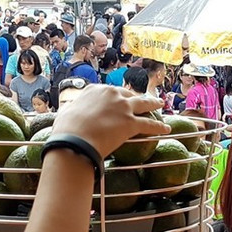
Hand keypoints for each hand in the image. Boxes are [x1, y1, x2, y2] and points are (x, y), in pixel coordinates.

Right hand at [51, 87, 168, 158]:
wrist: (75, 141)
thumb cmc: (66, 130)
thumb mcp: (65, 114)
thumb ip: (71, 110)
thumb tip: (67, 113)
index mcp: (95, 90)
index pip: (110, 91)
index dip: (117, 96)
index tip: (119, 100)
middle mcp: (111, 94)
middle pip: (129, 94)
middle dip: (137, 97)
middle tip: (143, 100)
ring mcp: (123, 107)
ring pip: (144, 103)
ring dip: (153, 103)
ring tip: (160, 105)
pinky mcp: (131, 123)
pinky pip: (149, 124)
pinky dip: (159, 127)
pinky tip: (166, 129)